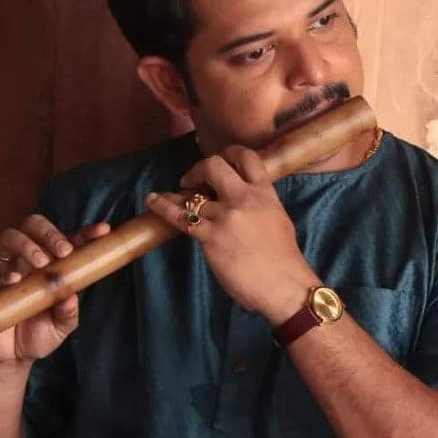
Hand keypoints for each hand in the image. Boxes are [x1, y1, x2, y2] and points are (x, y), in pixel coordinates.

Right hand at [0, 216, 111, 364]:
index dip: (86, 233)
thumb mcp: (61, 327)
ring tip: (40, 263)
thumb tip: (71, 296)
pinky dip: (4, 272)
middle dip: (50, 233)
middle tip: (64, 251)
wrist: (9, 358)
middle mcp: (28, 259)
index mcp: (53, 264)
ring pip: (9, 237)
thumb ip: (68, 312)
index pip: (70, 239)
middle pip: (33, 225)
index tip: (103, 231)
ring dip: (27, 245)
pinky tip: (15, 281)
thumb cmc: (38, 336)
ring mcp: (5, 267)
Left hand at [145, 145, 317, 323]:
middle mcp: (243, 199)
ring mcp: (226, 216)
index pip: (247, 158)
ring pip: (192, 195)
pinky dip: (164, 207)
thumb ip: (261, 205)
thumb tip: (244, 203)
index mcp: (264, 193)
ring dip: (176, 194)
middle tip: (192, 179)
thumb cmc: (285, 260)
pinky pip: (181, 217)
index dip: (230, 152)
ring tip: (165, 195)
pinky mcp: (210, 237)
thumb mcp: (278, 220)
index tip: (220, 157)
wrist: (284, 285)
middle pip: (214, 166)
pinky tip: (153, 201)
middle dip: (199, 168)